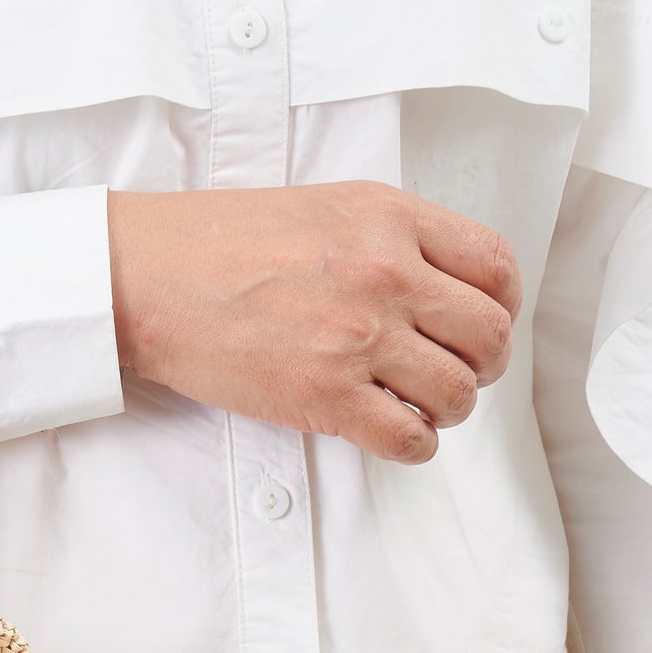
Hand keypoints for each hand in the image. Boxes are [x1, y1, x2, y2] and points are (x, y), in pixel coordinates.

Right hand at [107, 182, 520, 463]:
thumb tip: (440, 288)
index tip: (479, 325)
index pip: (495, 268)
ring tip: (417, 405)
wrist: (150, 277)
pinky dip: (414, 445)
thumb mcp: (325, 206)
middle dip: (483, 365)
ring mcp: (359, 338)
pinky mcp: (327, 397)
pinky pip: (411, 438)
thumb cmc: (222, 243)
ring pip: (458, 393)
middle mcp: (387, 274)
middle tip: (453, 373)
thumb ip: (390, 237)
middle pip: (489, 337)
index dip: (501, 307)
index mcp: (390, 219)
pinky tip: (392, 432)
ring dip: (448, 409)